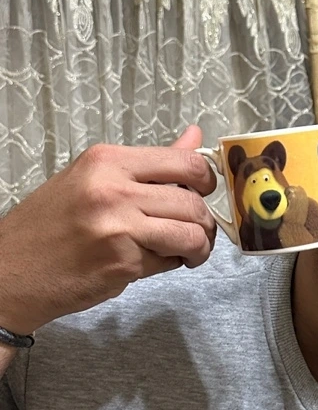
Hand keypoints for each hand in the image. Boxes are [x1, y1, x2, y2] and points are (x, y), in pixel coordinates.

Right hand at [0, 126, 216, 334]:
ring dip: (197, 248)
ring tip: (186, 252)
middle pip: (193, 202)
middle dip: (204, 222)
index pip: (185, 162)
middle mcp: (114, 189)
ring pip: (191, 234)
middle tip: (196, 232)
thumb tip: (195, 137)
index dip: (207, 180)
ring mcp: (118, 228)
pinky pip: (169, 262)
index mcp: (107, 160)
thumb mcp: (92, 179)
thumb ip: (149, 164)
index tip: (204, 192)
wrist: (10, 271)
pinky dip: (171, 265)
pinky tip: (153, 263)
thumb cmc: (50, 225)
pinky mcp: (122, 263)